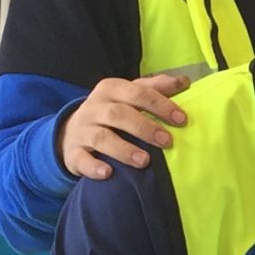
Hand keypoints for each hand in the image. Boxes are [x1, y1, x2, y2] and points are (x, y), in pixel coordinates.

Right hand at [59, 72, 190, 179]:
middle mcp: (94, 108)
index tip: (181, 119)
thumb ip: (154, 88)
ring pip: (101, 138)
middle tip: (167, 141)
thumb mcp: (128, 95)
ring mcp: (82, 130)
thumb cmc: (110, 112)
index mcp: (110, 89)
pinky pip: (81, 159)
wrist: (71, 131)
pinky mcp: (73, 153)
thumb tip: (184, 82)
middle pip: (118, 114)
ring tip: (144, 161)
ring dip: (123, 150)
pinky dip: (93, 166)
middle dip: (144, 127)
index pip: (136, 92)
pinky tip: (108, 173)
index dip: (159, 105)